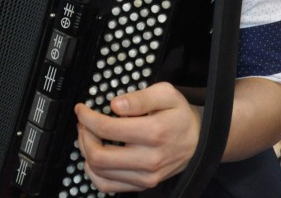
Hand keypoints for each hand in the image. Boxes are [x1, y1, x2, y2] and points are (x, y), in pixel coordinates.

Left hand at [76, 82, 200, 192]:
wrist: (199, 140)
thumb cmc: (179, 115)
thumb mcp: (166, 94)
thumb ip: (140, 97)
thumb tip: (115, 105)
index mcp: (153, 133)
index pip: (106, 128)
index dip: (87, 117)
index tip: (81, 109)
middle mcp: (149, 159)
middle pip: (98, 155)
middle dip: (83, 136)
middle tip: (83, 123)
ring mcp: (146, 176)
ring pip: (99, 172)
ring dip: (86, 152)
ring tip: (88, 136)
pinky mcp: (143, 185)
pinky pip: (107, 186)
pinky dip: (94, 172)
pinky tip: (94, 156)